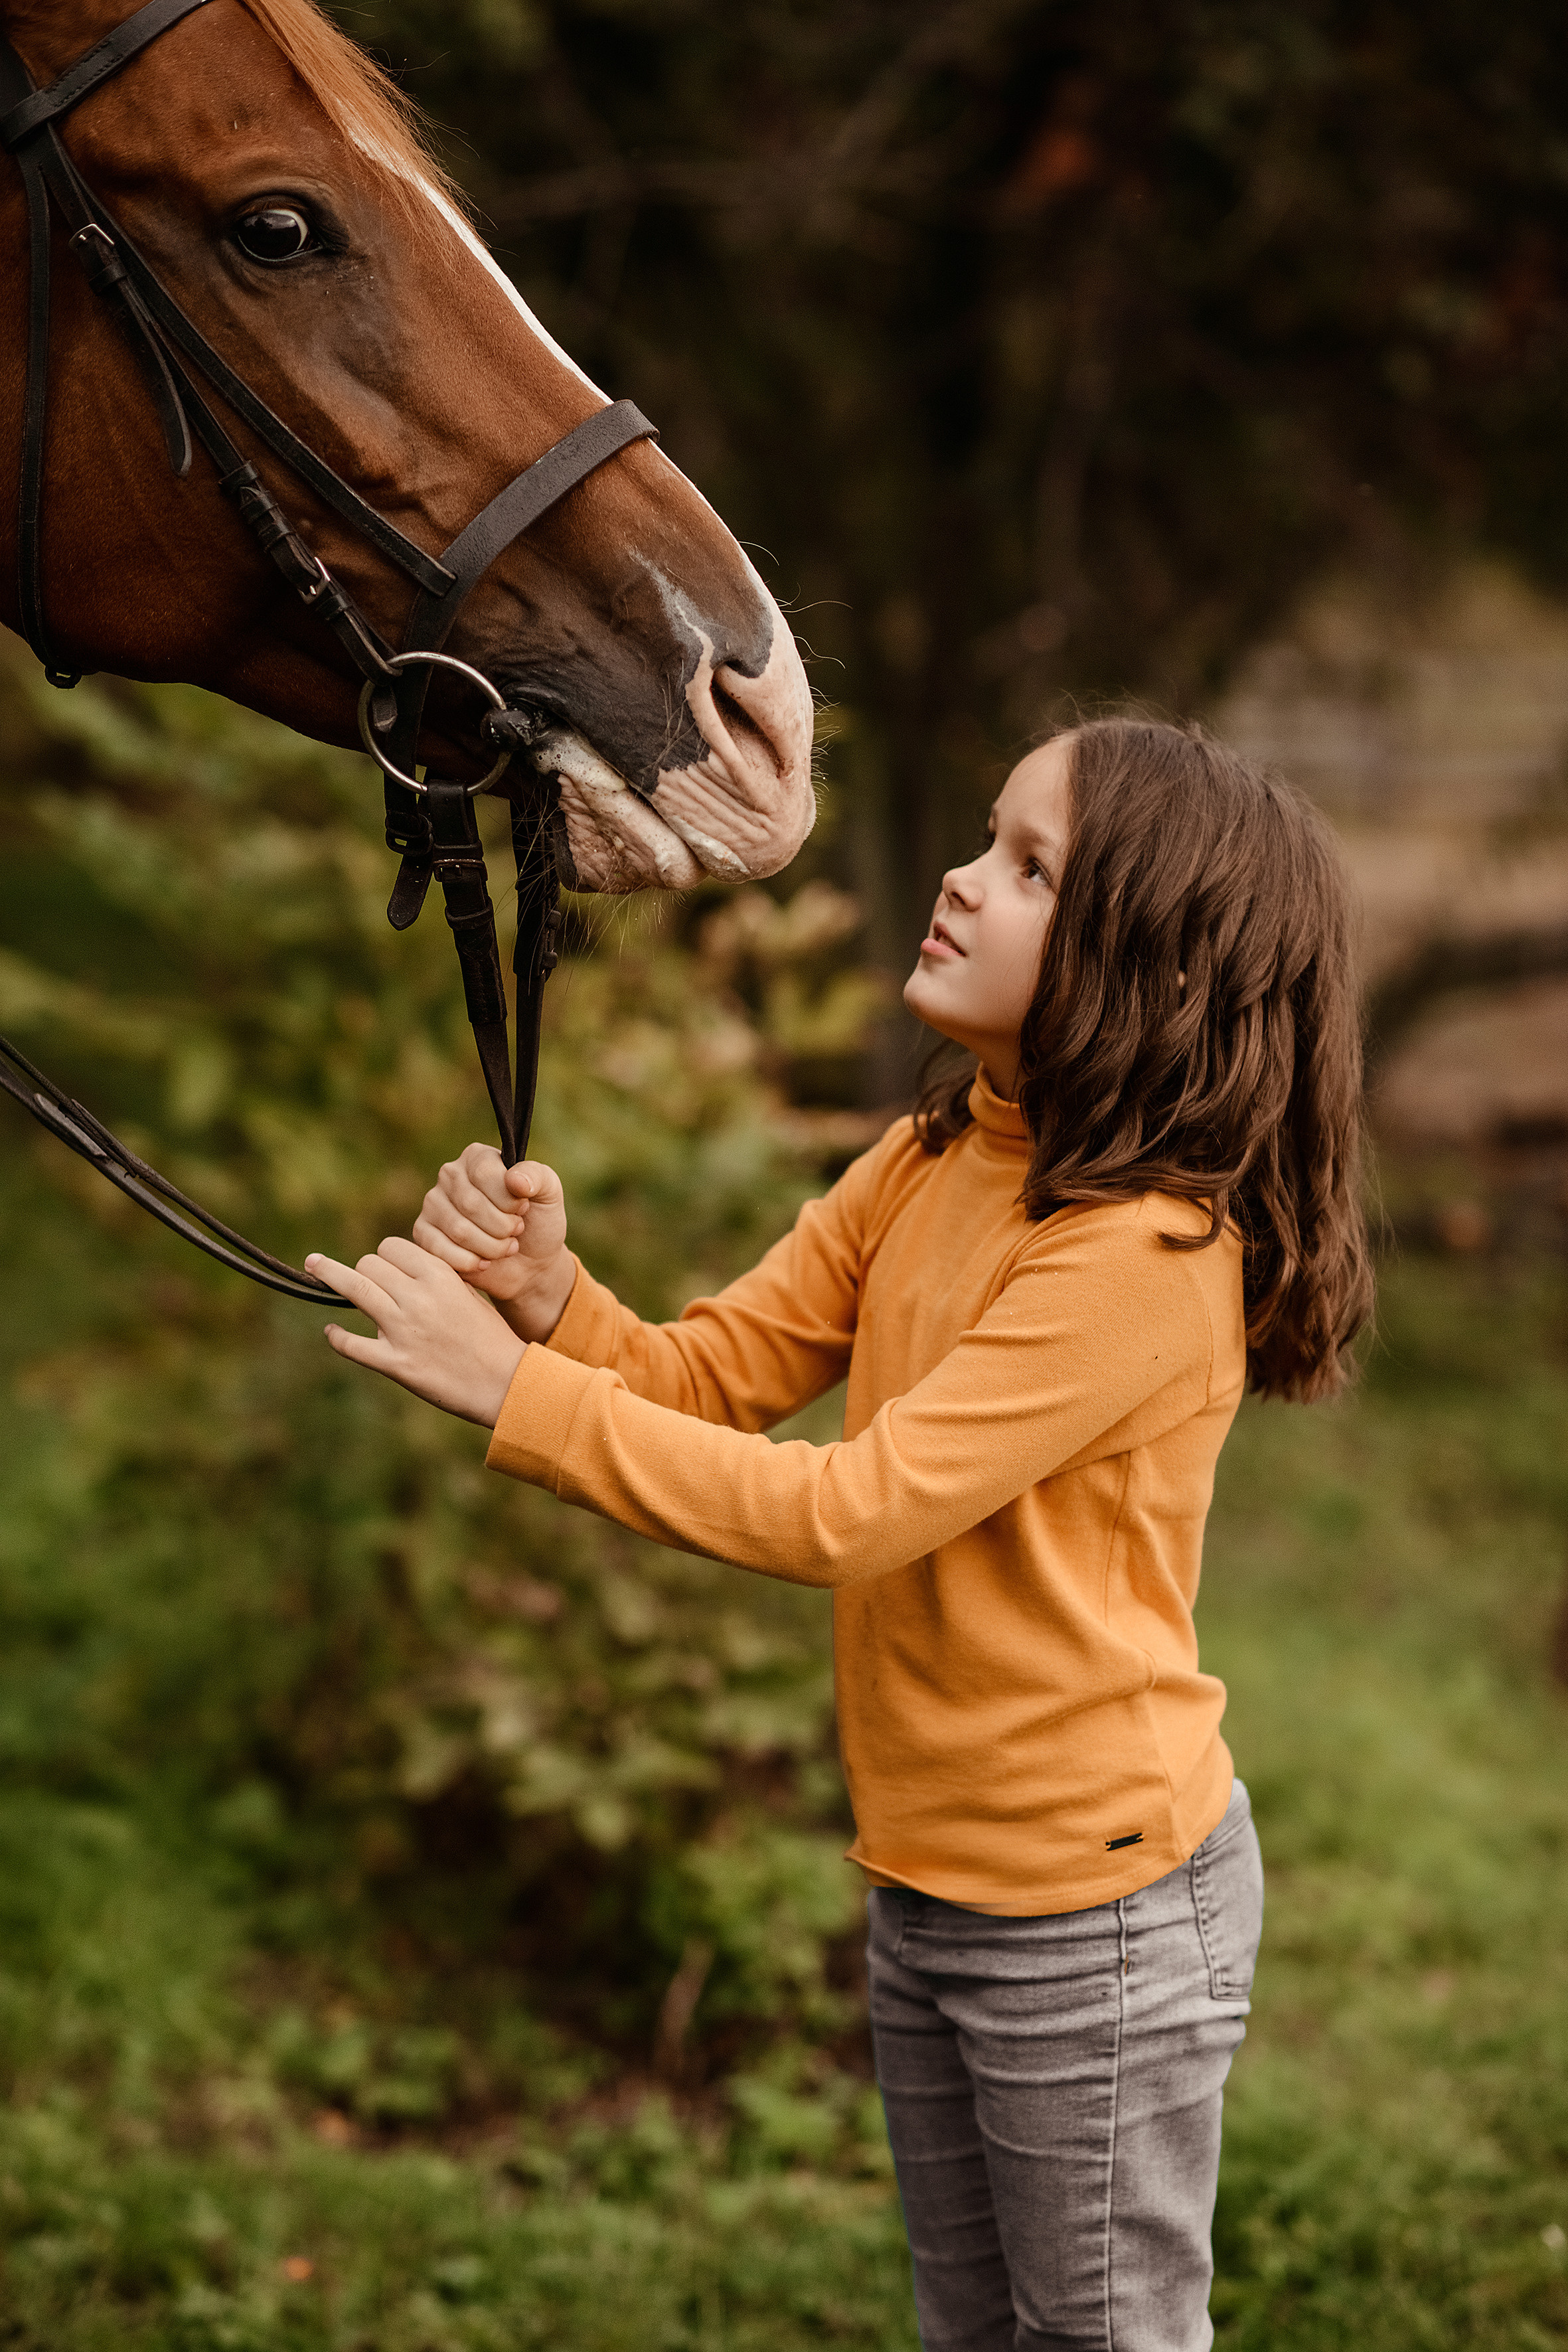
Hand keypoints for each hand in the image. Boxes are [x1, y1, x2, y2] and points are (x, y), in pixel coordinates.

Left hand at [307, 1237, 525, 1425]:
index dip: (385, 1256)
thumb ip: (437, 1278)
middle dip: (364, 1269)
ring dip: (329, 1275)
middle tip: (365, 1281)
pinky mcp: (395, 1363)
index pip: (392, 1248)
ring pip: (354, 1289)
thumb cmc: (492, 1338)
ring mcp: (403, 1331)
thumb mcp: (470, 1295)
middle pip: (369, 1264)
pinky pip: (351, 1344)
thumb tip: (402, 1267)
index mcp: (440, 1276)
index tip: (385, 1266)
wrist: (506, 1383)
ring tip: (313, 1266)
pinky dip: (336, 1337)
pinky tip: (333, 1332)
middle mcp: (418, 1298)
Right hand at [412, 1144, 574, 1342]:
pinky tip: (485, 1262)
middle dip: (503, 1227)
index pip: (485, 1173)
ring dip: (491, 1247)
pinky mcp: (423, 1233)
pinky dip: (470, 1262)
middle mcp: (450, 1175)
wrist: (530, 1264)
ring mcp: (433, 1204)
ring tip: (505, 1247)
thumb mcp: (549, 1195)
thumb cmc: (538, 1222)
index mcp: (477, 1157)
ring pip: (458, 1230)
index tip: (524, 1208)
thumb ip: (538, 1177)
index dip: (510, 1200)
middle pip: (471, 1204)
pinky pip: (439, 1250)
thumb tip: (514, 1180)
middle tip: (516, 1231)